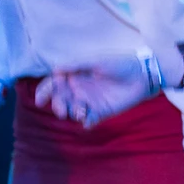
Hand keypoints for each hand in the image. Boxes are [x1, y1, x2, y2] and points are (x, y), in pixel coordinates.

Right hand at [35, 56, 155, 127]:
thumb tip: (55, 69)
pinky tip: (87, 121)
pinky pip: (87, 120)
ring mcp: (89, 101)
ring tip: (79, 112)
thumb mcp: (97, 60)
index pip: (54, 84)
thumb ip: (76, 65)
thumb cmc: (120, 63)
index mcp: (75, 75)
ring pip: (71, 111)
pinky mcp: (100, 112)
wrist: (143, 75)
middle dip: (57, 105)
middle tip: (61, 110)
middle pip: (60, 99)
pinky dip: (85, 123)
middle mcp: (79, 89)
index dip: (44, 91)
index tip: (40, 99)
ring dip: (70, 113)